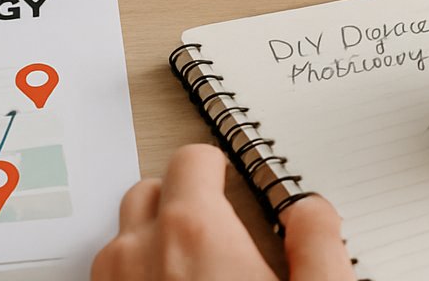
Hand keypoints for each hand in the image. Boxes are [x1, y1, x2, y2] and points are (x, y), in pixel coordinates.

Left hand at [93, 144, 354, 280]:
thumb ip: (319, 245)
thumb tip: (312, 210)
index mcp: (192, 232)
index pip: (191, 160)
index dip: (217, 168)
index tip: (231, 184)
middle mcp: (137, 253)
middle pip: (149, 193)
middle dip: (179, 201)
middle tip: (216, 232)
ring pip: (122, 239)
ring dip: (152, 243)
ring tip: (194, 271)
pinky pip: (109, 278)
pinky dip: (135, 278)